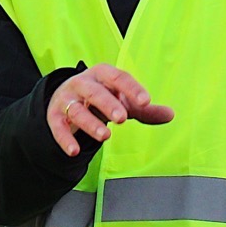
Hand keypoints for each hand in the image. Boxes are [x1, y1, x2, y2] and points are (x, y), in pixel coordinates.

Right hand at [45, 63, 173, 156]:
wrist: (66, 96)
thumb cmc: (101, 97)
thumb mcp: (122, 100)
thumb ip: (145, 110)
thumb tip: (171, 115)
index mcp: (103, 74)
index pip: (118, 77)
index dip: (132, 88)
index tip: (146, 101)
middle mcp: (83, 83)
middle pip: (95, 91)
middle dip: (108, 104)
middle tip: (123, 118)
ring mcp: (67, 99)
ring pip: (76, 109)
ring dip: (90, 123)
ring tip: (105, 136)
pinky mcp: (55, 116)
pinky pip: (58, 127)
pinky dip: (65, 139)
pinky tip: (73, 151)